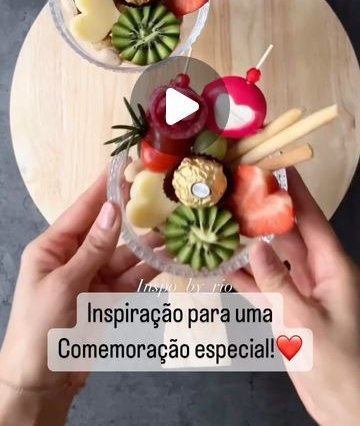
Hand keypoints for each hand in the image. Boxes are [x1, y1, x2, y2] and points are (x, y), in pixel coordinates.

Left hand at [0, 171, 160, 425]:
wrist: (41, 383)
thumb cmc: (38, 329)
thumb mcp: (63, 285)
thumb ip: (93, 249)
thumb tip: (113, 210)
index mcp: (53, 247)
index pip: (84, 209)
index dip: (105, 186)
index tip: (125, 163)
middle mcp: (75, 256)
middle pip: (109, 228)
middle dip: (133, 211)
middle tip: (160, 190)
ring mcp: (94, 277)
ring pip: (126, 252)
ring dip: (148, 241)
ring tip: (175, 223)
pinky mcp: (109, 297)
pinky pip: (132, 276)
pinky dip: (151, 267)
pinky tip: (169, 255)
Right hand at [229, 168, 359, 425]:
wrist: (346, 411)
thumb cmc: (339, 366)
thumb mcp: (306, 322)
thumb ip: (278, 283)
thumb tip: (256, 246)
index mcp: (333, 268)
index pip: (312, 219)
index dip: (296, 192)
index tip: (277, 166)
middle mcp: (319, 273)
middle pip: (290, 234)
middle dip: (265, 213)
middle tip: (237, 191)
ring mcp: (303, 292)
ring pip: (274, 259)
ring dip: (251, 244)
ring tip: (222, 222)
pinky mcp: (291, 312)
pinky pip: (265, 287)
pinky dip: (246, 277)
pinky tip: (222, 267)